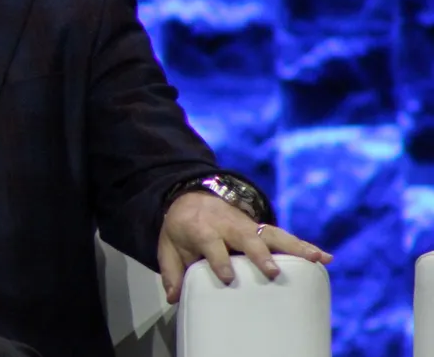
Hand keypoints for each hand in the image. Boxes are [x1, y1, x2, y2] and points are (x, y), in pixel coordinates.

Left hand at [158, 191, 332, 303]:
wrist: (192, 197)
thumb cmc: (182, 228)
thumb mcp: (168, 245)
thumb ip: (172, 270)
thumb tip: (173, 297)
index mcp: (203, 228)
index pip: (211, 243)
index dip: (219, 259)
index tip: (228, 277)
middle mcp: (228, 225)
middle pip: (246, 237)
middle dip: (260, 253)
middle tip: (272, 271)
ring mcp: (248, 225)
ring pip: (272, 234)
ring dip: (295, 247)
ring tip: (317, 259)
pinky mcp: (262, 229)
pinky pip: (285, 237)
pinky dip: (305, 246)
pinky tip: (325, 258)